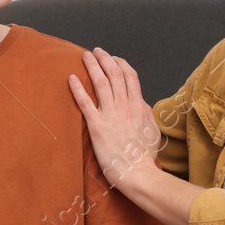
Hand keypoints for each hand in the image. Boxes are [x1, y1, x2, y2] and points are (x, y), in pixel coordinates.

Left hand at [69, 48, 161, 185]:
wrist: (138, 173)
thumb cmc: (144, 157)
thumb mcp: (152, 132)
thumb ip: (147, 115)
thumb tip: (144, 104)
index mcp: (139, 106)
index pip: (130, 77)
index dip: (122, 64)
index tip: (115, 59)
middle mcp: (125, 106)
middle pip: (115, 74)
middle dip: (105, 59)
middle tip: (97, 51)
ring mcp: (111, 115)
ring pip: (101, 83)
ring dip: (92, 66)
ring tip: (85, 56)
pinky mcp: (97, 126)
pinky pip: (85, 102)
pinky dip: (78, 88)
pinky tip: (71, 78)